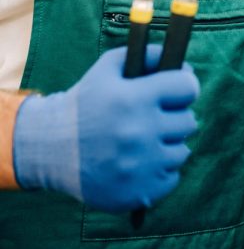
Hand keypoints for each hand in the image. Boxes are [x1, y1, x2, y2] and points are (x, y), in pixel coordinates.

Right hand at [13, 45, 198, 212]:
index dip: (184, 88)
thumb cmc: (85, 103)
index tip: (176, 92)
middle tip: (155, 118)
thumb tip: (187, 65)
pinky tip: (141, 163)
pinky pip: (172, 178)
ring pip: (183, 151)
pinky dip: (160, 171)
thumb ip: (148, 55)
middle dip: (175, 117)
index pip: (188, 88)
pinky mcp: (138, 192)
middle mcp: (139, 132)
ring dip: (168, 145)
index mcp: (134, 99)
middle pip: (189, 121)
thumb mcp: (108, 68)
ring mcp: (140, 166)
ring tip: (145, 142)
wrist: (49, 149)